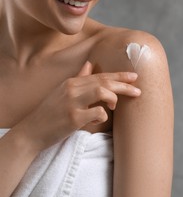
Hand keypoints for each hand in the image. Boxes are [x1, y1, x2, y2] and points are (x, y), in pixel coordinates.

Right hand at [14, 61, 140, 150]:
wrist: (31, 132)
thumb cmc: (50, 113)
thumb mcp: (62, 91)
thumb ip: (78, 78)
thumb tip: (89, 64)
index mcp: (72, 82)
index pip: (100, 75)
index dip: (119, 75)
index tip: (134, 76)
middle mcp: (72, 89)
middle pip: (105, 81)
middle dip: (124, 85)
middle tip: (138, 91)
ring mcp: (72, 103)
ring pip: (102, 91)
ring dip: (112, 98)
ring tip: (112, 106)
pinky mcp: (73, 118)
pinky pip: (98, 113)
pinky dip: (101, 117)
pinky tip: (94, 121)